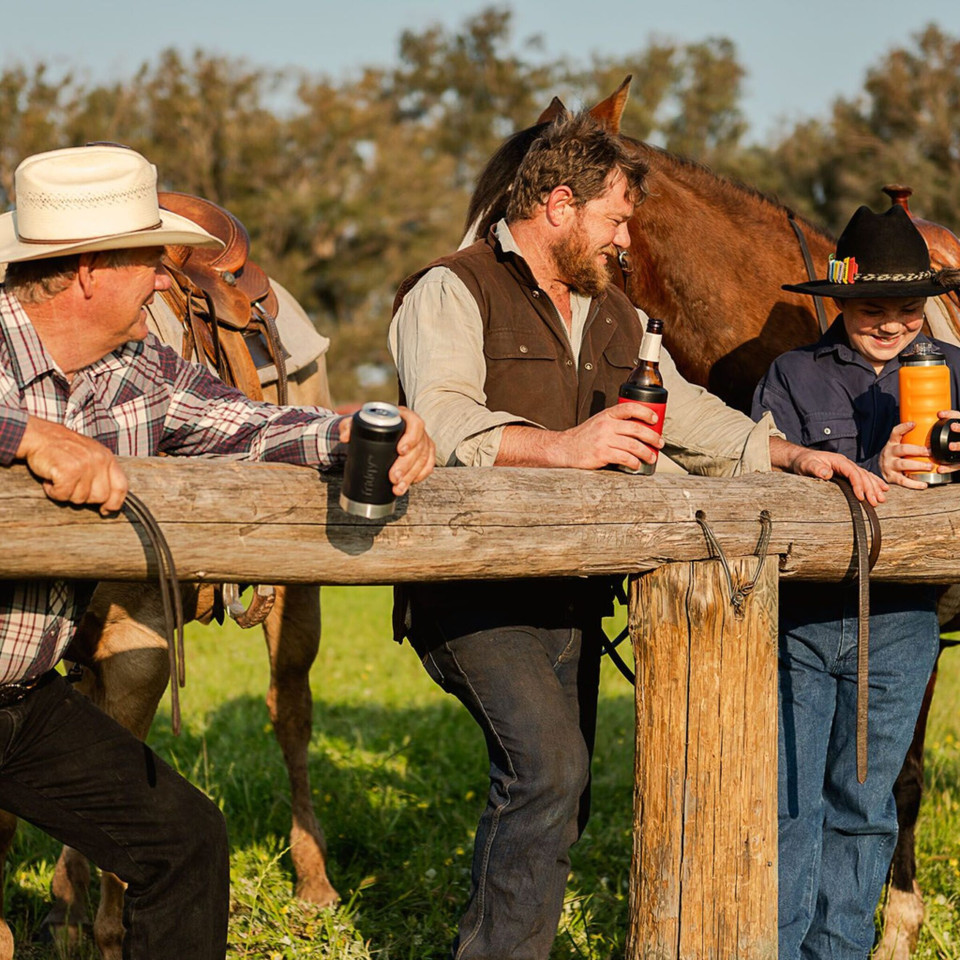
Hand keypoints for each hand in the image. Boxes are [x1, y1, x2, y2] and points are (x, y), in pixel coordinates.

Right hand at [16, 417, 127, 514]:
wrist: (39, 436)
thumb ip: (102, 473)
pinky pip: (63, 495)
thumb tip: (108, 501)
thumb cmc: (63, 448)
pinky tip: (50, 479)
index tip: (106, 510)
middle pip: (100, 497)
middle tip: (71, 485)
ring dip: (66, 493)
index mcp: (108, 458)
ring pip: (80, 498)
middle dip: (84, 497)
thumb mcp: (91, 455)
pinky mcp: (68, 471)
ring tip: (59, 477)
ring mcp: (84, 466)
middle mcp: (99, 461)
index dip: (115, 502)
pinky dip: (53, 492)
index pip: (121, 487)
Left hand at [337, 406, 434, 495]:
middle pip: (419, 447)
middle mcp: (416, 429)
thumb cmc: (371, 424)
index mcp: (404, 417)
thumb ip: (348, 425)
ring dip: (411, 476)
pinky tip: (410, 484)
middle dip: (407, 466)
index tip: (400, 451)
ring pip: (423, 460)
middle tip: (394, 477)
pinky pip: (428, 466)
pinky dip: (420, 476)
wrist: (378, 429)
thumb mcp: (359, 421)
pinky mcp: (425, 453)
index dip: (411, 438)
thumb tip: (345, 437)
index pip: (415, 425)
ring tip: (398, 488)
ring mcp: (423, 441)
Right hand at [554, 401, 663, 469]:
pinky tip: (637, 465)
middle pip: (636, 429)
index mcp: (606, 415)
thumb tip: (639, 429)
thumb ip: (615, 422)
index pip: (629, 408)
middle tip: (659, 443)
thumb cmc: (584, 437)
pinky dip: (634, 463)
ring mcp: (604, 440)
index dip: (645, 412)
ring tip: (652, 457)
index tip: (655, 419)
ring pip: (633, 445)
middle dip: (652, 437)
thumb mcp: (599, 422)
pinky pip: (625, 458)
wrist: (565, 449)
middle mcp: (606, 425)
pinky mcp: (602, 454)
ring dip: (646, 452)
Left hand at [772, 439, 887, 505]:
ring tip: (882, 499)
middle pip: (862, 475)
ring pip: (865, 476)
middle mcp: (845, 463)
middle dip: (870, 488)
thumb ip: (816, 468)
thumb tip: (827, 473)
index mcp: (838, 461)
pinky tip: (882, 489)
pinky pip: (863, 477)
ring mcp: (847, 467)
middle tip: (876, 502)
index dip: (858, 484)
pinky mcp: (846, 473)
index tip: (861, 497)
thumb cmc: (803, 462)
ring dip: (874, 487)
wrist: (799, 458)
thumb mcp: (806, 465)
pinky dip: (873, 482)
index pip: (852, 472)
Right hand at [879, 415, 959, 487]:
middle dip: (916, 450)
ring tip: (929, 466)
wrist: (877, 470)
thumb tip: (927, 435)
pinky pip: (903, 480)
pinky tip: (924, 484)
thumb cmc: (892, 457)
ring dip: (917, 465)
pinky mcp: (891, 477)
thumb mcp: (895, 447)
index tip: (913, 424)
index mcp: (891, 444)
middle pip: (901, 449)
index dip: (903, 427)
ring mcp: (889, 466)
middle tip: (928, 451)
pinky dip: (914, 483)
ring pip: (903, 464)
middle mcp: (888, 454)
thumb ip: (906, 441)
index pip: (895, 433)